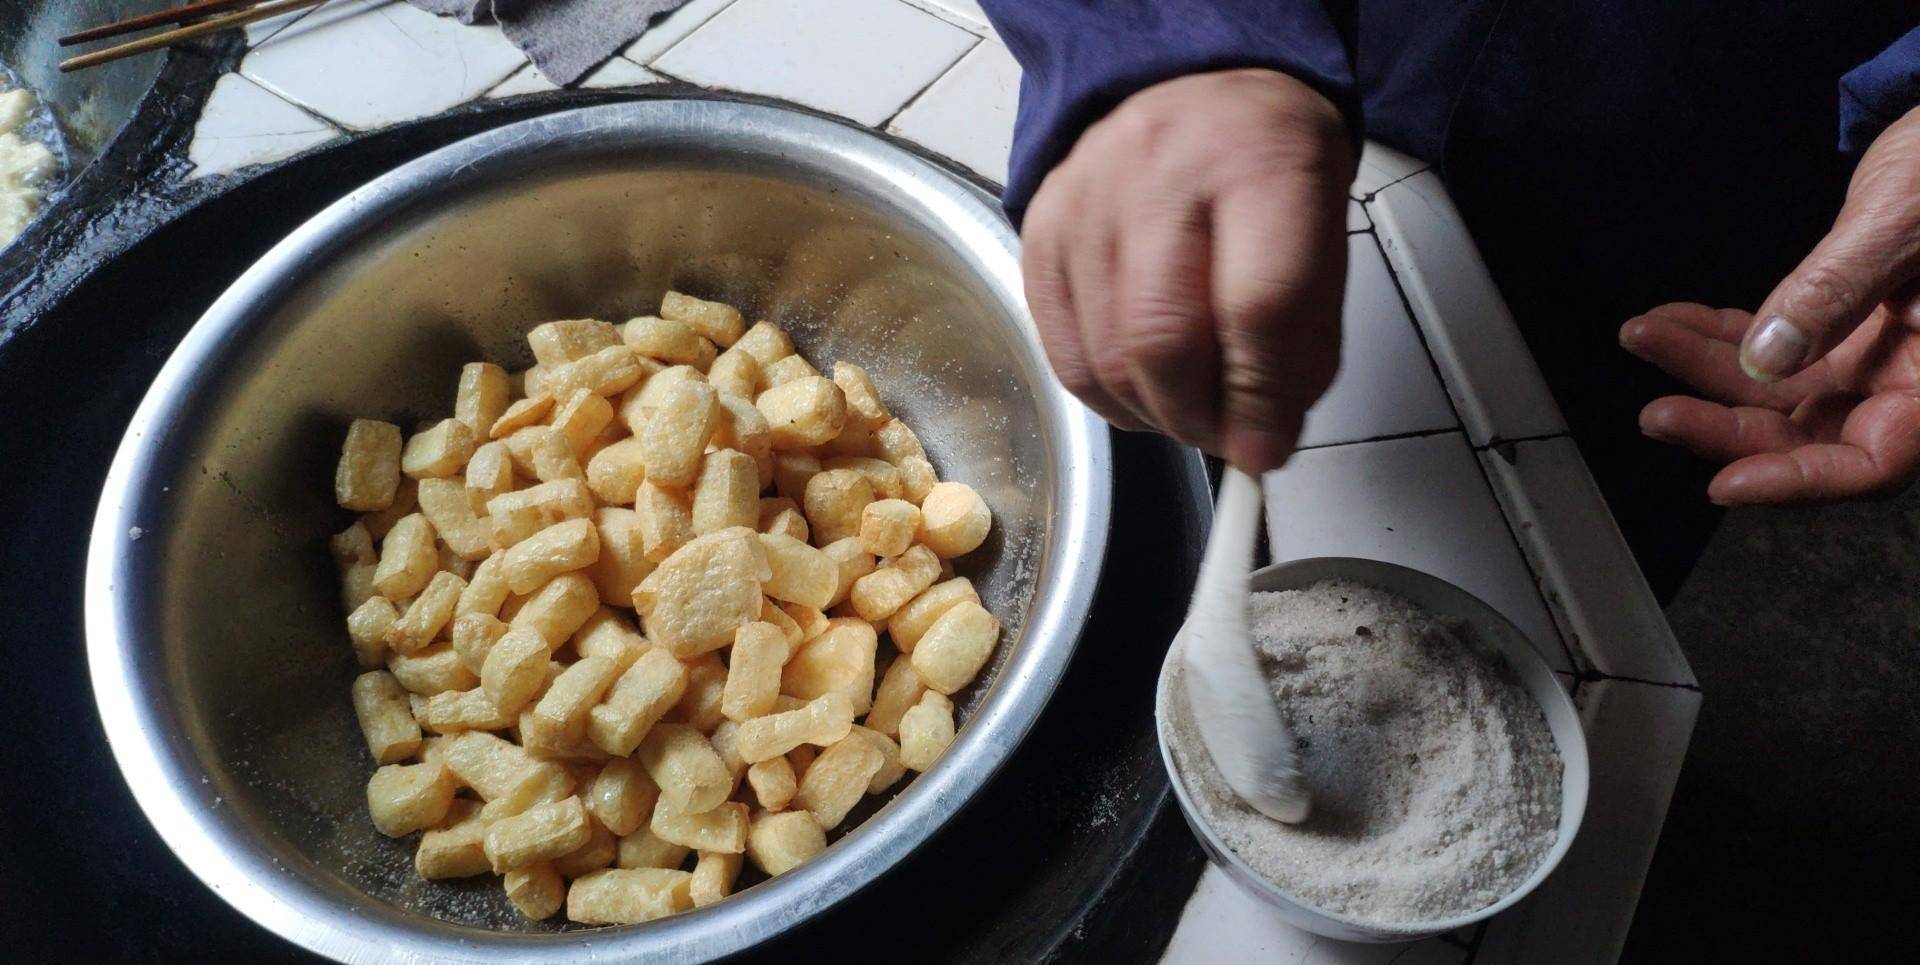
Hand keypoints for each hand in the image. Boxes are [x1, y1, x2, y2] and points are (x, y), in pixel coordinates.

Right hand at [1020, 69, 1352, 471]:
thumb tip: (1264, 441)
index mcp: (1257, 163)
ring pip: (1105, 359)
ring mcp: (1087, 200)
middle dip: (1197, 419)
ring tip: (1188, 412)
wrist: (1193, 87)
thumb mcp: (1323, 238)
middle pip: (1162, 340)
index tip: (1267, 448)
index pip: (1256, 308)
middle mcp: (1160, 172)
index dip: (1261, 399)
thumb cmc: (1266, 170)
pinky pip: (1063, 352)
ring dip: (1153, 415)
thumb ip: (1303, 344)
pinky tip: (1141, 389)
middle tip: (1224, 438)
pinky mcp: (1039, 230)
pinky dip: (1105, 395)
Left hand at [1620, 106, 1919, 504]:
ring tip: (1645, 338)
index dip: (1799, 482)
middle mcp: (1911, 379)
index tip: (1726, 484)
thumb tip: (1765, 361)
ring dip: (1708, 371)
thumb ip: (1837, 290)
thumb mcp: (1903, 218)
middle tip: (1658, 413)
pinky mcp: (1846, 327)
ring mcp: (1877, 356)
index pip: (1874, 462)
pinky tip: (1671, 320)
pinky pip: (1775, 348)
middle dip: (1728, 427)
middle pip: (1813, 435)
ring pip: (1780, 392)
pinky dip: (1722, 335)